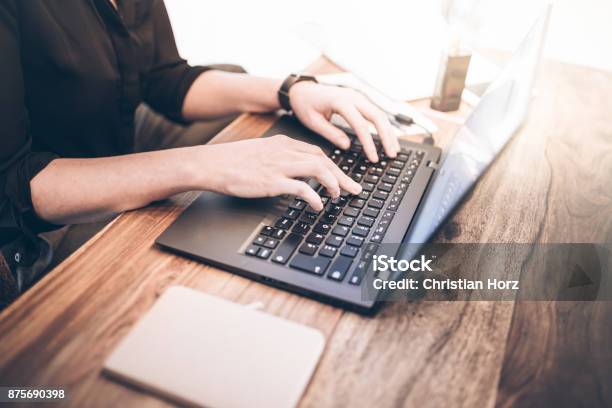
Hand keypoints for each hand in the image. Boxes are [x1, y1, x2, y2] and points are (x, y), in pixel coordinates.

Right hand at [201, 135, 362, 210]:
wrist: (211, 164)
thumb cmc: (232, 161)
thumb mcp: (261, 152)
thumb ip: (279, 158)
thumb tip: (293, 172)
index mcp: (283, 143)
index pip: (317, 152)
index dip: (334, 166)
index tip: (342, 177)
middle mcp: (285, 152)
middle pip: (324, 161)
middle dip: (342, 176)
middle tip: (353, 189)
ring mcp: (279, 166)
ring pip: (319, 170)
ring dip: (333, 184)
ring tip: (338, 197)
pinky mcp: (272, 181)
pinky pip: (303, 188)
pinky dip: (315, 197)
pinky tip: (318, 206)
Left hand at [288, 82, 399, 161]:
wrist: (302, 89)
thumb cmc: (305, 105)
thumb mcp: (313, 122)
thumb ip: (331, 133)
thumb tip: (347, 146)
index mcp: (340, 101)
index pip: (360, 125)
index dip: (369, 143)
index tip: (373, 158)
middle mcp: (353, 96)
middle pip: (377, 117)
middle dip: (386, 137)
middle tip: (392, 155)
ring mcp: (358, 96)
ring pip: (379, 114)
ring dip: (388, 132)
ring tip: (394, 149)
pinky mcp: (359, 100)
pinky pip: (375, 113)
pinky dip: (383, 126)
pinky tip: (387, 138)